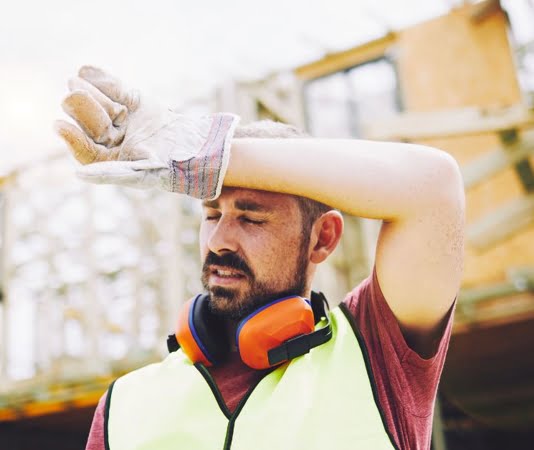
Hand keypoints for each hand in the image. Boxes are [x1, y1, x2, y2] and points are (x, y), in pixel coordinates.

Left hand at [55, 66, 239, 198]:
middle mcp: (113, 142)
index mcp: (111, 161)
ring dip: (90, 93)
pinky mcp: (134, 103)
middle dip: (82, 109)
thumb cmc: (170, 168)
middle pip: (90, 124)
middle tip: (72, 92)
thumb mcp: (142, 172)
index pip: (85, 150)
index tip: (58, 125)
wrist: (198, 147)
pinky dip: (103, 80)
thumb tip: (79, 175)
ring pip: (99, 104)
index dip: (72, 138)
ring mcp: (123, 120)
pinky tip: (86, 70)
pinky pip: (115, 90)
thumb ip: (111, 174)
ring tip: (77, 80)